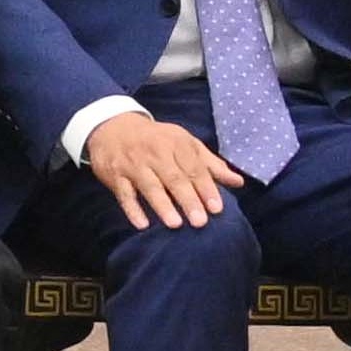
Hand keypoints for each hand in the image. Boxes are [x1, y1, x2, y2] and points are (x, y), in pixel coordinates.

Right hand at [83, 109, 242, 230]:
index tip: (217, 208)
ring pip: (149, 186)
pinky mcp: (115, 175)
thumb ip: (210, 164)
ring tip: (175, 224)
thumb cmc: (156, 140)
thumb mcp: (185, 143)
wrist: (112, 126)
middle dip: (187, 199)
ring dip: (162, 205)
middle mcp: (155, 153)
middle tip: (200, 222)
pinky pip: (124, 194)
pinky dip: (132, 209)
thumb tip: (238, 182)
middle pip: (173, 178)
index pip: (194, 168)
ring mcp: (133, 164)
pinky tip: (142, 224)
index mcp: (176, 143)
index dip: (206, 188)